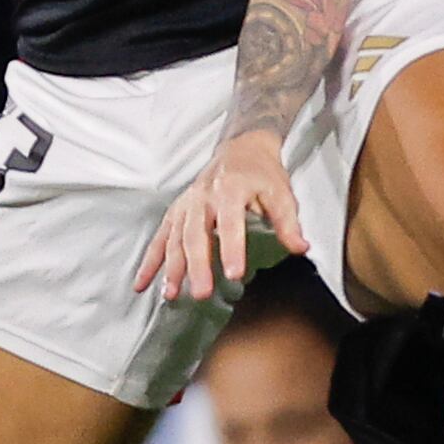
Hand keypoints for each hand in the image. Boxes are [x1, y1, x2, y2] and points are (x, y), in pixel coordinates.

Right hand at [135, 129, 302, 302]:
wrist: (241, 149)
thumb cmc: (261, 174)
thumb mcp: (281, 193)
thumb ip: (288, 223)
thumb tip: (300, 249)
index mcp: (230, 190)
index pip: (229, 223)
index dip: (231, 249)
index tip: (233, 274)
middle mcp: (203, 197)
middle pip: (196, 235)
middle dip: (197, 266)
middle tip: (201, 293)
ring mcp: (186, 204)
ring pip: (174, 238)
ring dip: (171, 268)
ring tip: (171, 294)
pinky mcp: (176, 212)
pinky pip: (159, 238)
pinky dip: (150, 261)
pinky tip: (143, 283)